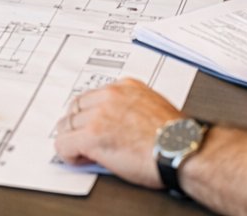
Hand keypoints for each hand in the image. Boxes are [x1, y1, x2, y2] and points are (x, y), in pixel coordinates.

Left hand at [53, 79, 179, 187]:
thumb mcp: (155, 106)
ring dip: (71, 138)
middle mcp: (110, 96)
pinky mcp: (92, 136)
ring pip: (67, 125)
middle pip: (75, 108)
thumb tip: (121, 120)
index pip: (92, 96)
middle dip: (76, 124)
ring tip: (82, 151)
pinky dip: (68, 154)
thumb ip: (133, 106)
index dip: (88, 114)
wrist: (183, 151)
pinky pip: (63, 144)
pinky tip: (79, 159)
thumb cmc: (177, 137)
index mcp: (126, 87)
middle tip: (80, 139)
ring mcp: (99, 115)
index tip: (89, 124)